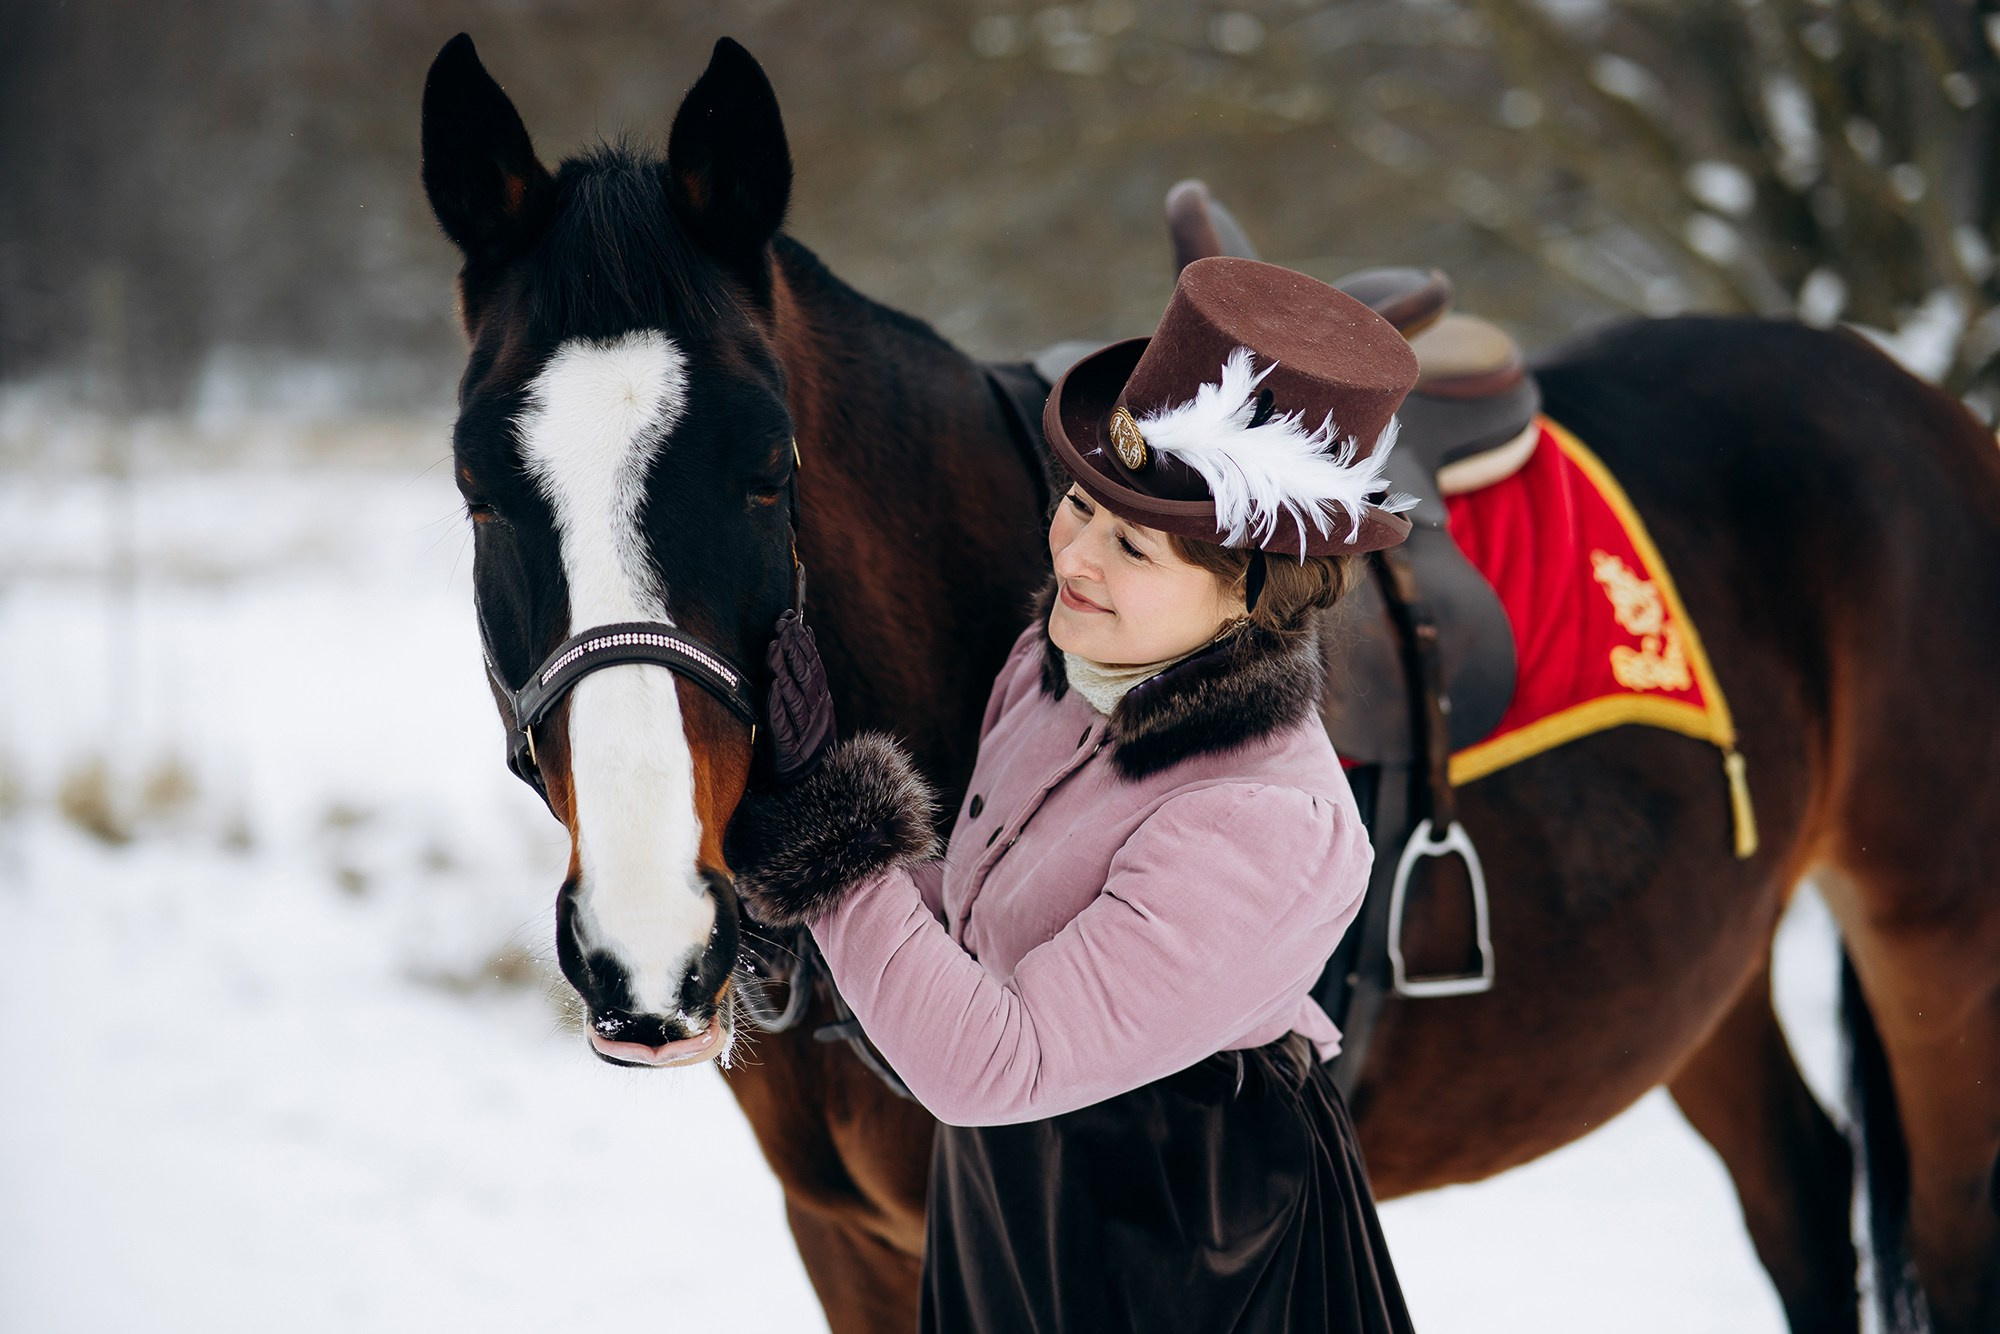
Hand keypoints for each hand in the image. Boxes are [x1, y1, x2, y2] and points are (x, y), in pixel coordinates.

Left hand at [766, 609, 835, 783]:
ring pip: (796, 696)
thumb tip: (807, 636)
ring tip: (774, 647)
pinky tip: (773, 686)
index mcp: (823, 704)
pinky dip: (779, 704)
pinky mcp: (788, 751)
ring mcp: (805, 733)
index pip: (814, 667)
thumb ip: (808, 678)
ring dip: (785, 669)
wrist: (809, 792)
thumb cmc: (803, 748)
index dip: (803, 643)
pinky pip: (783, 724)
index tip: (792, 621)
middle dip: (793, 648)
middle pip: (806, 676)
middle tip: (781, 626)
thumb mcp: (811, 711)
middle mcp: (818, 715)